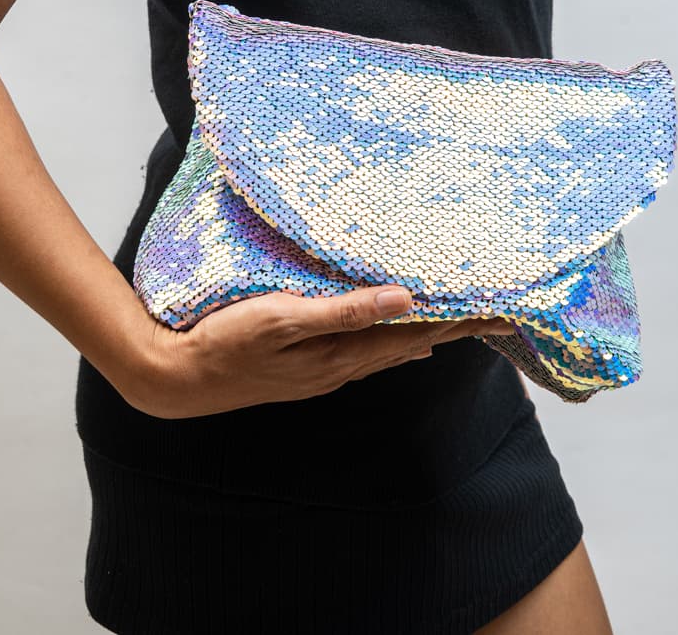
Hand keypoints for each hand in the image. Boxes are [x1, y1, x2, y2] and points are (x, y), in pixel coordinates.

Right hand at [122, 285, 515, 418]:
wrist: (178, 378)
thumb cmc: (226, 343)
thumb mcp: (283, 319)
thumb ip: (343, 310)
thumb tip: (402, 299)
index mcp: (339, 355)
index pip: (413, 334)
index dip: (456, 322)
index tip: (499, 312)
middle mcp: (338, 367)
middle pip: (408, 343)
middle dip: (453, 329)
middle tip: (496, 317)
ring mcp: (320, 370)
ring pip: (387, 349)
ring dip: (424, 335)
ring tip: (457, 327)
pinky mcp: (303, 366)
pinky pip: (362, 352)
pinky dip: (389, 342)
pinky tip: (396, 341)